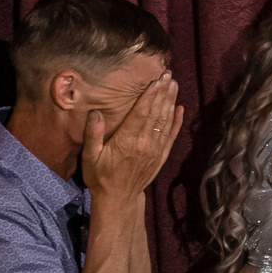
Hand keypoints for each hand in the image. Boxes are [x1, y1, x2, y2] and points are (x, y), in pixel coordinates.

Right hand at [80, 73, 181, 201]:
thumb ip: (93, 134)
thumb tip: (96, 112)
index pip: (141, 113)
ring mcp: (155, 149)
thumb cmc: (100, 176)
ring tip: (174, 84)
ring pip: (166, 121)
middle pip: (156, 113)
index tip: (156, 80)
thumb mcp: (90, 157)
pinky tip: (180, 108)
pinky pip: (172, 135)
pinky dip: (177, 121)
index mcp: (127, 141)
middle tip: (168, 74)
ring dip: (171, 101)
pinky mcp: (161, 155)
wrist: (118, 198)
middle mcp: (145, 143)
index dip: (149, 96)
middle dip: (163, 92)